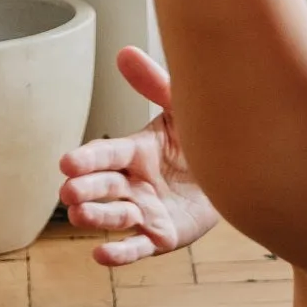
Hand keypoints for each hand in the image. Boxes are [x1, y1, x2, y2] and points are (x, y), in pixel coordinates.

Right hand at [59, 44, 223, 264]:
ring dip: (97, 217)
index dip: (88, 158)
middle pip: (105, 186)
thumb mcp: (181, 108)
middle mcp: (134, 182)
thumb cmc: (201, 137)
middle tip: (69, 191)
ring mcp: (146, 211)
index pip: (107, 153)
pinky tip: (101, 255)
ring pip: (116, 216)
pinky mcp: (161, 237)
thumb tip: (124, 51)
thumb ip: (154, 84)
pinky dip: (119, 254)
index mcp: (135, 151)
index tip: (67, 162)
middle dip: (86, 189)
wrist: (239, 171)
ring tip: (80, 216)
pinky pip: (138, 247)